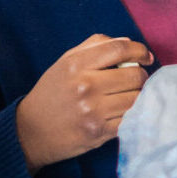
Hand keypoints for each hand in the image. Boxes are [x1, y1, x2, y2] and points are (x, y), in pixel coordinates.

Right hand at [15, 36, 152, 170]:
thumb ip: (95, 46)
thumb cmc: (52, 93)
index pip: (120, 49)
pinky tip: (125, 112)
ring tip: (129, 96)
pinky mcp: (98, 133)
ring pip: (136, 99)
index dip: (140, 51)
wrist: (31, 131)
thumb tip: (129, 43)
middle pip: (134, 76)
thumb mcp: (66, 62)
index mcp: (76, 65)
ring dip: (138, 97)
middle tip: (136, 80)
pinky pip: (130, 120)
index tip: (145, 57)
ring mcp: (93, 112)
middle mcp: (85, 87)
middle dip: (141, 76)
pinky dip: (132, 115)